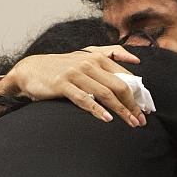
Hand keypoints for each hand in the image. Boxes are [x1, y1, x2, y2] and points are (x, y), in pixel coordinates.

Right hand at [0, 45, 146, 126]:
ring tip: (130, 123)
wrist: (31, 69)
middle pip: (118, 86)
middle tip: (141, 121)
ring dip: (120, 110)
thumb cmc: (62, 66)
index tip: (145, 109)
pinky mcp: (62, 84)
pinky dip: (97, 110)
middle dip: (132, 105)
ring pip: (104, 93)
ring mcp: (75, 73)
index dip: (137, 94)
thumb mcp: (86, 53)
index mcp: (97, 57)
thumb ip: (111, 53)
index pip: (124, 76)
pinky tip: (107, 119)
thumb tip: (137, 61)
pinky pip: (84, 99)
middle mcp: (88, 63)